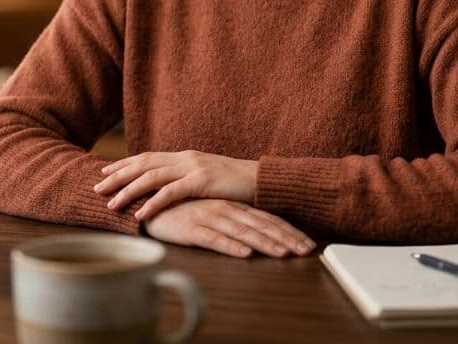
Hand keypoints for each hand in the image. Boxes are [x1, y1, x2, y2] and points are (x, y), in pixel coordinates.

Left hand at [95, 150, 257, 220]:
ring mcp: (193, 168)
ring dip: (129, 191)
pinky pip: (171, 193)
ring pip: (152, 177)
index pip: (147, 158)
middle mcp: (185, 158)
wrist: (262, 180)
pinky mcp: (202, 181)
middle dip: (118, 176)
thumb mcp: (207, 178)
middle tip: (96, 188)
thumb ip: (187, 179)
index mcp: (184, 157)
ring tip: (112, 204)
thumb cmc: (235, 184)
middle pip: (143, 164)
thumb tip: (168, 188)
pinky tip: (140, 213)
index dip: (124, 164)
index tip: (104, 172)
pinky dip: (153, 203)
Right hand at [142, 199, 314, 258]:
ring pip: (243, 232)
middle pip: (262, 225)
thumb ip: (235, 220)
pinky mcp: (191, 228)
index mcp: (233, 206)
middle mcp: (225, 209)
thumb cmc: (183, 210)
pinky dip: (231, 246)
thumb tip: (260, 234)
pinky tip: (245, 254)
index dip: (290, 232)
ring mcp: (209, 217)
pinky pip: (214, 238)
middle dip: (287, 239)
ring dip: (265, 243)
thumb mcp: (213, 212)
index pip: (268, 219)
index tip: (309, 245)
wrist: (147, 203)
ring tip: (283, 254)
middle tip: (307, 252)